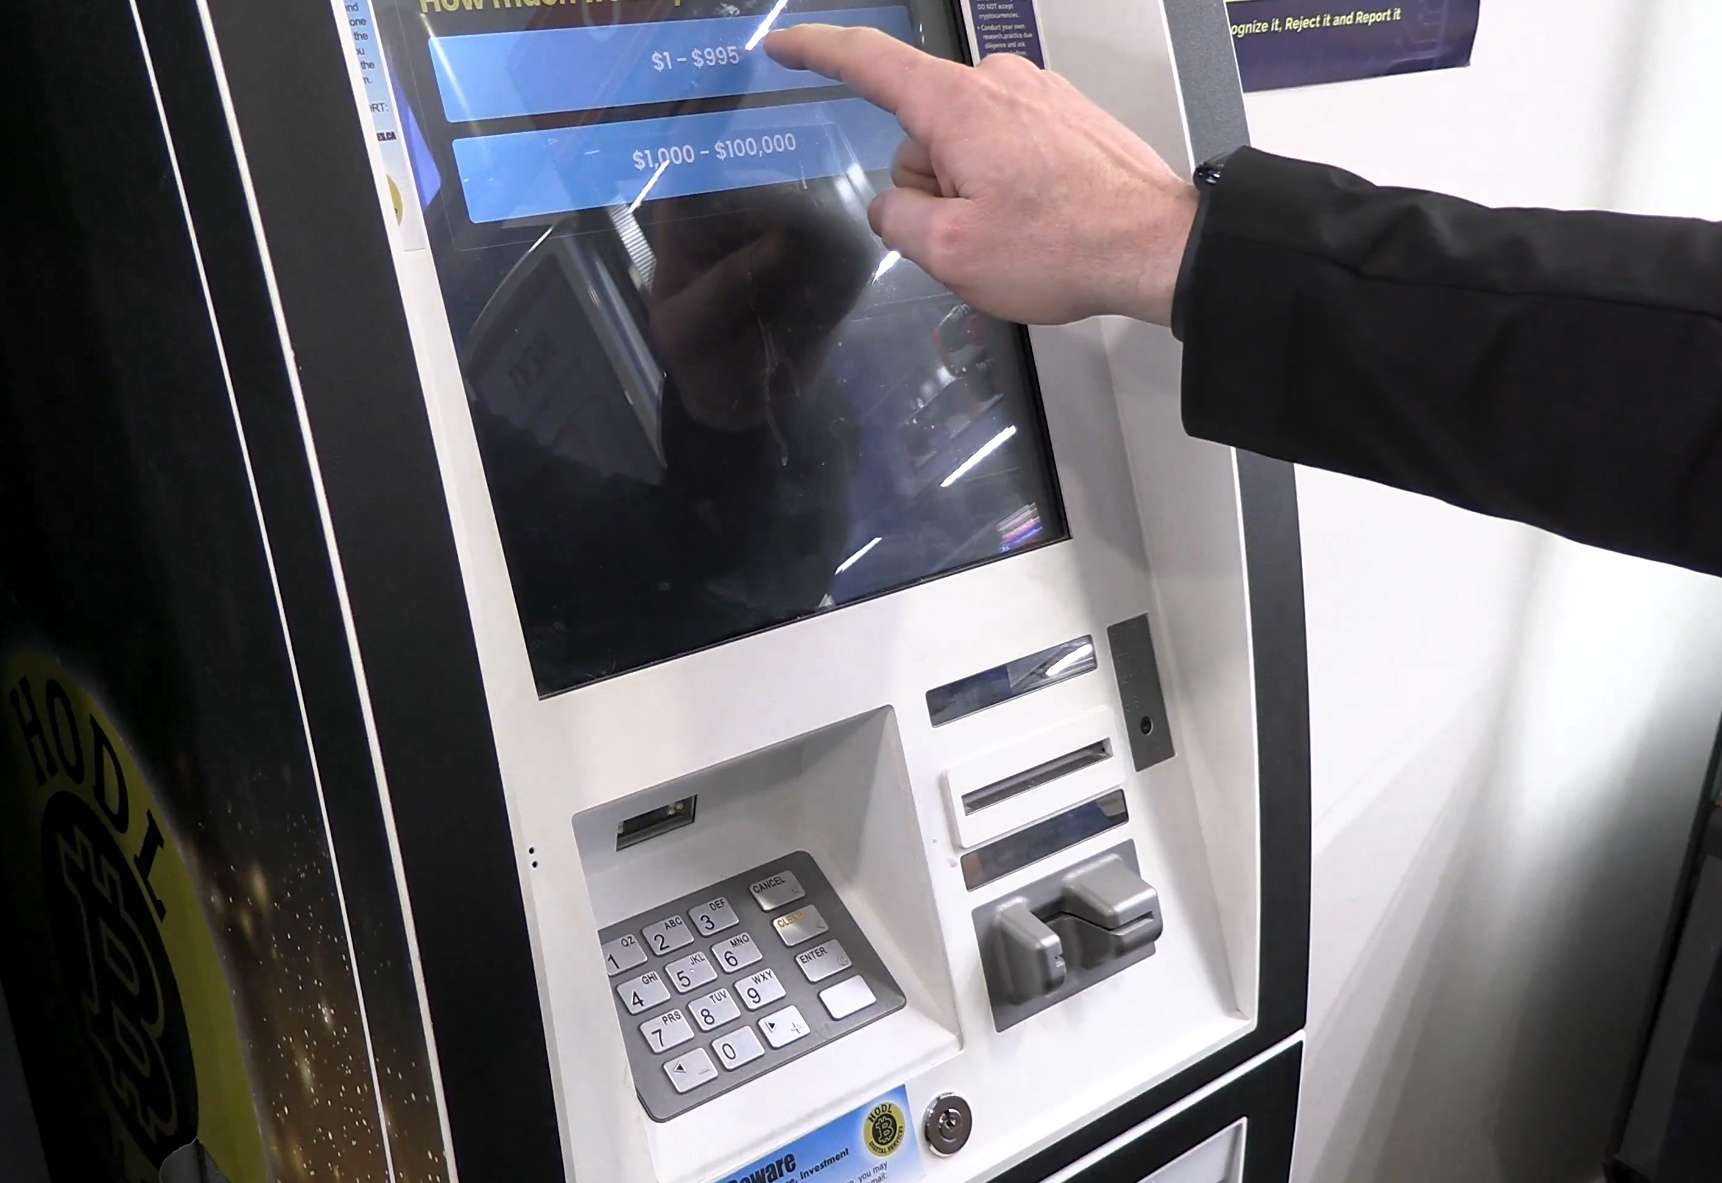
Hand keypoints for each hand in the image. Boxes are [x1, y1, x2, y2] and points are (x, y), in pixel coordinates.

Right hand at [765, 26, 1197, 325]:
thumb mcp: (952, 252)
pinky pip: (1005, 146)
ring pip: (963, 144)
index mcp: (956, 103)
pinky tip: (1040, 220)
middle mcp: (995, 81)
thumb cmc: (1062, 246)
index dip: (816, 50)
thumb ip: (898, 220)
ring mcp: (1035, 93)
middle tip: (975, 233)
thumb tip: (894, 204)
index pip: (867, 61)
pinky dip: (1007, 184)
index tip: (783, 46)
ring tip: (1018, 230)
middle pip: (919, 131)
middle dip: (929, 185)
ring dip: (971, 190)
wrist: (1159, 245)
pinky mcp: (1065, 114)